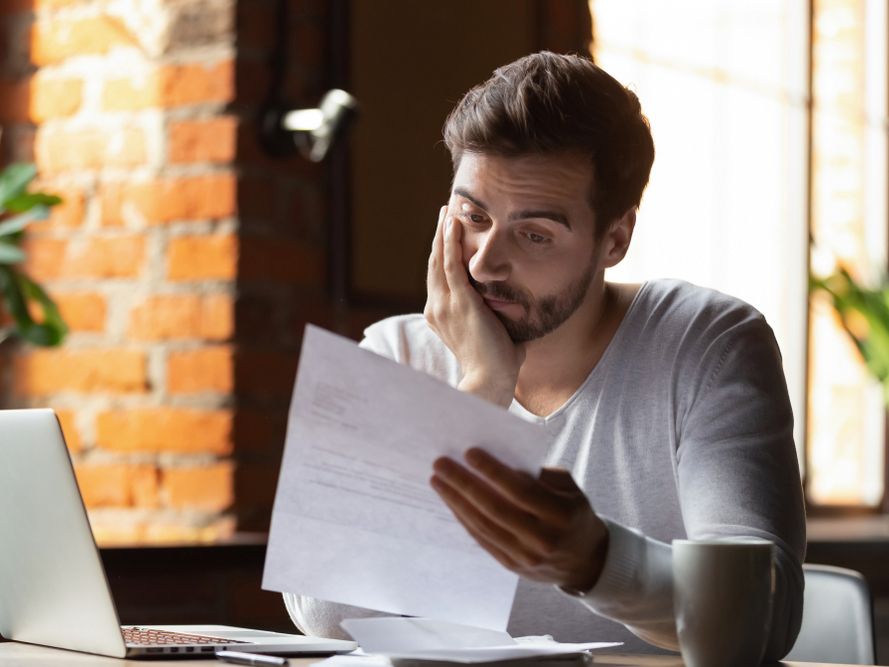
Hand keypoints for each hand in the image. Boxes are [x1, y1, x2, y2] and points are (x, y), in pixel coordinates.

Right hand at [424, 206, 524, 407]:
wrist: (490, 381)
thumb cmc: (497, 364)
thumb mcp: (493, 333)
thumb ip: (498, 318)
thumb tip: (517, 308)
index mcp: (440, 315)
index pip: (439, 277)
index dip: (442, 253)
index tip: (447, 234)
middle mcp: (436, 308)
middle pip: (434, 263)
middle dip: (440, 236)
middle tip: (444, 212)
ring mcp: (445, 304)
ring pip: (439, 259)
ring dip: (443, 232)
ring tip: (447, 210)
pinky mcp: (459, 302)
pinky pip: (451, 265)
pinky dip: (450, 242)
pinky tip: (453, 223)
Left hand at [430, 447, 608, 592]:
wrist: (585, 560)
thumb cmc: (573, 513)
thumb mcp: (569, 488)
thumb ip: (540, 475)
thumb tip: (500, 460)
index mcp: (560, 514)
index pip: (520, 491)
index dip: (493, 471)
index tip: (469, 452)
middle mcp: (542, 538)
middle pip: (495, 508)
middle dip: (464, 484)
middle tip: (441, 464)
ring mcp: (525, 556)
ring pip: (483, 526)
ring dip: (456, 501)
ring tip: (438, 480)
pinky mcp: (511, 566)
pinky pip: (482, 539)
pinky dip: (464, 519)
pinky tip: (451, 501)